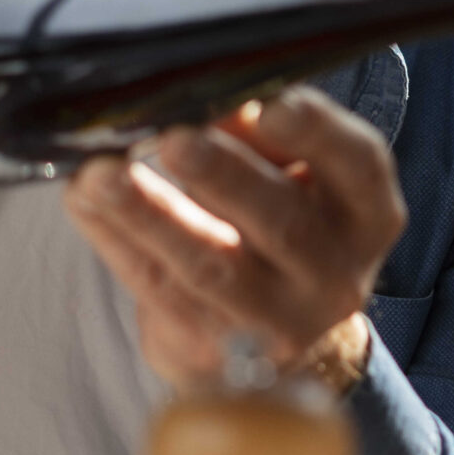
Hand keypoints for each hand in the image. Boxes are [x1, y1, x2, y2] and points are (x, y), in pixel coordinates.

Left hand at [64, 87, 403, 392]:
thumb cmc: (286, 227)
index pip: (358, 165)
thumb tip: (214, 104)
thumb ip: (263, 140)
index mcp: (367, 214)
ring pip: (210, 265)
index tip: (271, 104)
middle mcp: (335, 273)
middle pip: (282, 222)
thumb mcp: (296, 180)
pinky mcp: (218, 350)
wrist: (283, 339)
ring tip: (101, 174)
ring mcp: (279, 322)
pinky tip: (86, 204)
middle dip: (222, 175)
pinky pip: (161, 292)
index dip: (317, 133)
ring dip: (149, 214)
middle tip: (174, 137)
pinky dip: (118, 243)